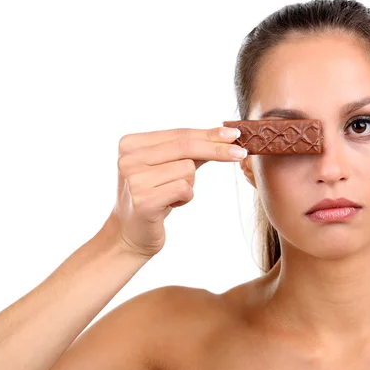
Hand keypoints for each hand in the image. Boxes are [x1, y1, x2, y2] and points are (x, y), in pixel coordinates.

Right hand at [106, 126, 245, 257]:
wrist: (130, 234)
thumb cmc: (154, 197)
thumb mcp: (169, 168)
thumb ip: (191, 151)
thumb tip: (226, 136)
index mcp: (130, 144)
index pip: (179, 134)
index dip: (209, 134)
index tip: (234, 135)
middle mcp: (128, 158)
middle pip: (185, 147)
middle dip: (217, 150)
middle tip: (241, 153)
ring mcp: (134, 179)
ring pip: (188, 169)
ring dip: (189, 185)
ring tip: (171, 196)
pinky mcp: (144, 200)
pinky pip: (185, 189)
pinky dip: (185, 198)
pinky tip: (170, 206)